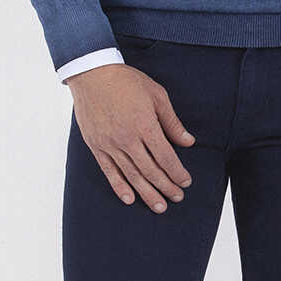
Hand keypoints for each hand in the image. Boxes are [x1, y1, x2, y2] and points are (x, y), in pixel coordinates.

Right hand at [65, 63, 194, 212]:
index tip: (185, 182)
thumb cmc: (126, 81)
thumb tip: (188, 142)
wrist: (92, 73)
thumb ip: (172, 122)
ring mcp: (109, 144)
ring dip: (147, 193)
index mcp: (145, 125)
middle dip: (166, 187)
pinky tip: (129, 199)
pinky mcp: (96, 146)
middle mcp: (127, 138)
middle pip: (150, 170)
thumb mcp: (157, 95)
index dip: (177, 172)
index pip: (165, 157)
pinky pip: (109, 171)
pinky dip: (119, 186)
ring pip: (131, 175)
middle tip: (177, 198)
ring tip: (159, 206)